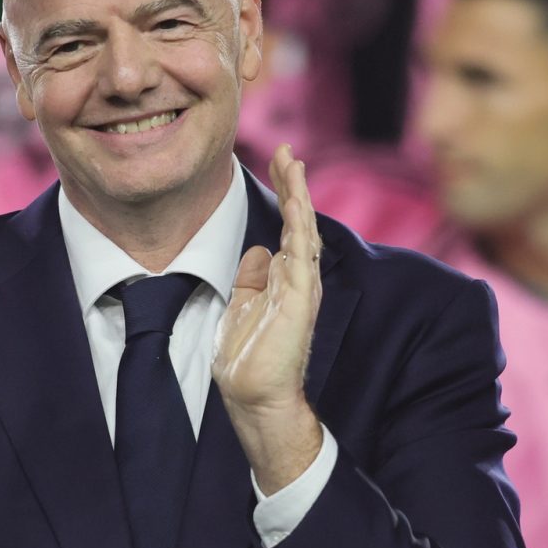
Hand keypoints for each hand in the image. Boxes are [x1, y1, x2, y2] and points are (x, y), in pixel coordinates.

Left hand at [214, 145, 324, 493]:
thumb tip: (258, 250)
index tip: (277, 162)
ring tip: (292, 162)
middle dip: (293, 184)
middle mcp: (299, 279)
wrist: (254, 397)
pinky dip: (300, 222)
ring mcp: (302, 288)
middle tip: (286, 151)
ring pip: (304, 230)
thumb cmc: (249, 359)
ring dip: (298, 195)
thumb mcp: (243, 305)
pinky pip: (302, 252)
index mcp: (286, 279)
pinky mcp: (300, 299)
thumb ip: (253, 277)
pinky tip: (296, 198)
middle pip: (299, 221)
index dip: (284, 194)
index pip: (288, 227)